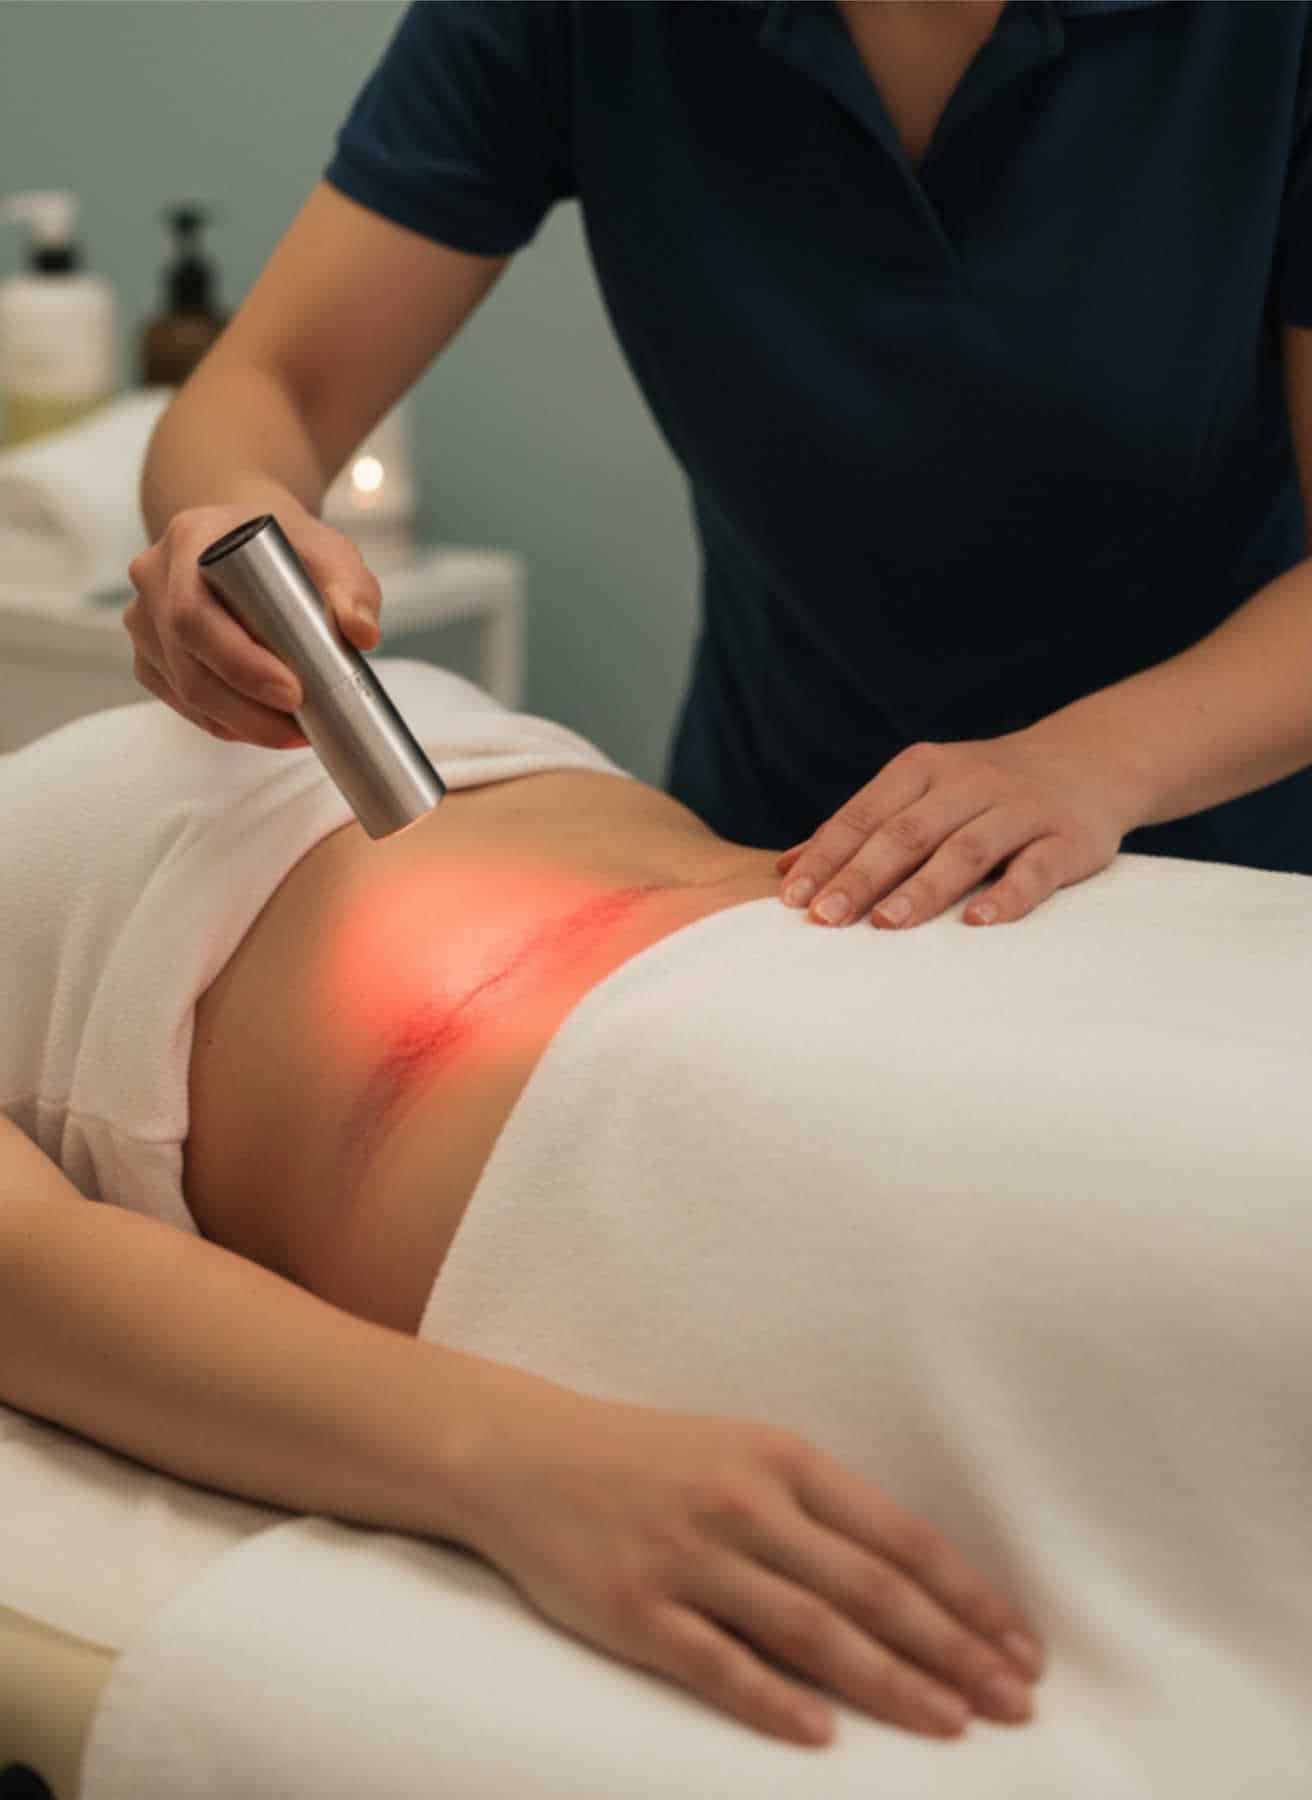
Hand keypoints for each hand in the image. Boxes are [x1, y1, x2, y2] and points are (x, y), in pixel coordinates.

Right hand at [124, 504, 380, 745]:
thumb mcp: (332, 554)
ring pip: (184, 691)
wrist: (247, 542)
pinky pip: (183, 703)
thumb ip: (353, 590)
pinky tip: (266, 728)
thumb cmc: (289, 547)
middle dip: (246, 709)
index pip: (196, 613)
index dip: (240, 663)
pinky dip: (226, 723)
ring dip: (241, 724)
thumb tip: (363, 635)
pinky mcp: (150, 656)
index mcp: (190, 538)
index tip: (294, 692)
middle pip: (187, 663)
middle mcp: (153, 578)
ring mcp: (144, 620)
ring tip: (296, 733)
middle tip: (300, 729)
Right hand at [462, 1388, 1043, 1747]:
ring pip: (808, 1629)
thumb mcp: (743, 1454)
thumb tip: (914, 1586)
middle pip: (868, 1588)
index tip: (1020, 1647)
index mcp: (781, 1460)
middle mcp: (744, 1505)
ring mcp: (688, 1558)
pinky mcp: (633, 1609)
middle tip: (1014, 1702)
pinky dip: (771, 1700)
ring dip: (888, 1682)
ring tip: (951, 1726)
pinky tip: (823, 1735)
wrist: (526, 1455)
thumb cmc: (652, 1458)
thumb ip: (819, 1509)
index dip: (966, 1596)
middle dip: (952, 1649)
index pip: (897, 1536)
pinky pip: (715, 1662)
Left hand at [777, 730, 1146, 931]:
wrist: (1089, 759)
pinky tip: (977, 923)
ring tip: (885, 924)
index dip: (827, 856)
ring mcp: (1019, 810)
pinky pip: (1034, 870)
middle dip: (861, 877)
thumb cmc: (983, 789)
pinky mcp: (1066, 839)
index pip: (865, 815)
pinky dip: (1006, 896)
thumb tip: (787, 867)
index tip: (792, 897)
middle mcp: (969, 783)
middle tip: (825, 917)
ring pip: (964, 850)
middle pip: (907, 833)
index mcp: (923, 769)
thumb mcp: (920, 791)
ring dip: (923, 889)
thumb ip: (860, 827)